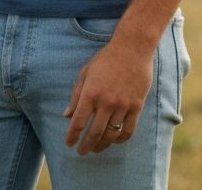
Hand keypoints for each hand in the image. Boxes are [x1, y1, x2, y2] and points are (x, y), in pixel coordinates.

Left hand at [63, 37, 153, 154]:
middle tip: (81, 152)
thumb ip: (76, 95)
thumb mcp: (85, 72)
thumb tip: (66, 115)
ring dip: (102, 145)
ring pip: (111, 135)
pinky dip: (120, 140)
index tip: (69, 143)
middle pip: (94, 133)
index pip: (78, 122)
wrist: (132, 49)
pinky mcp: (136, 107)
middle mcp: (106, 102)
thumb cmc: (105, 59)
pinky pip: (128, 130)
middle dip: (86, 146)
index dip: (72, 136)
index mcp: (91, 93)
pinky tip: (113, 140)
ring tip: (96, 149)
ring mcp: (122, 106)